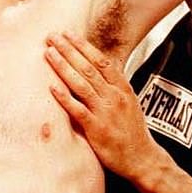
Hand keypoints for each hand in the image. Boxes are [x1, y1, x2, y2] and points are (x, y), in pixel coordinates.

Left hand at [44, 31, 158, 180]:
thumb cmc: (132, 130)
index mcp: (122, 88)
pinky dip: (64, 97)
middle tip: (52, 36)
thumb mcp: (128, 101)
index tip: (68, 34)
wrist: (142, 159)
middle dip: (69, 50)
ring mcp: (105, 112)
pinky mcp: (96, 128)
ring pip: (81, 84)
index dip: (83, 46)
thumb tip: (94, 68)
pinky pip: (77, 109)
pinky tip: (52, 86)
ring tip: (49, 53)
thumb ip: (112, 85)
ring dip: (63, 67)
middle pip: (88, 68)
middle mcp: (114, 96)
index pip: (101, 61)